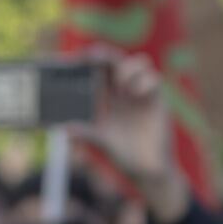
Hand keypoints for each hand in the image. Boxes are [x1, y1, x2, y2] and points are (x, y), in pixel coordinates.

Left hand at [67, 47, 189, 223]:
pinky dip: (143, 82)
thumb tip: (64, 130)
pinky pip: (154, 79)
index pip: (98, 69)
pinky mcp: (158, 100)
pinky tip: (135, 95)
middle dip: (104, 54)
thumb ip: (86, 133)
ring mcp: (143, 93)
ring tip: (120, 86)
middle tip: (92, 57)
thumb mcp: (102, 142)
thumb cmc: (124, 153)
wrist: (148, 168)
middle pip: (116, 60)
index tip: (74, 59)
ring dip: (127, 69)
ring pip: (139, 63)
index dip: (87, 61)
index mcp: (108, 95)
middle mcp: (125, 90)